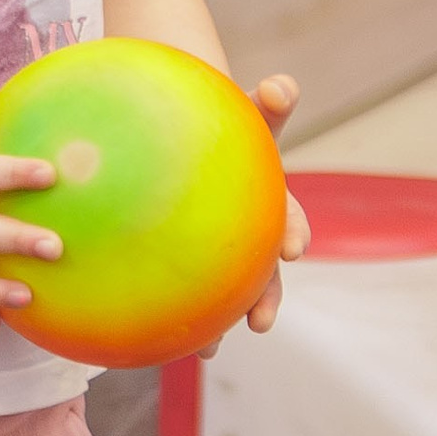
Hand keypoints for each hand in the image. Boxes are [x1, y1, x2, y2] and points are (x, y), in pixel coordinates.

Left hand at [202, 72, 312, 355]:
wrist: (189, 133)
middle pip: (263, 271)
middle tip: (260, 320)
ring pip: (227, 293)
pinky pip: (186, 294)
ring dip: (216, 325)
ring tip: (206, 352)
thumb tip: (285, 83)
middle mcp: (252, 232)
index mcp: (265, 199)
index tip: (293, 251)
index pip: (285, 216)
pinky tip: (143, 338)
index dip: (292, 233)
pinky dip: (174, 319)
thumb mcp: (233, 105)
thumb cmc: (216, 117)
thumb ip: (263, 102)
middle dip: (264, 297)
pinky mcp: (195, 264)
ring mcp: (226, 252)